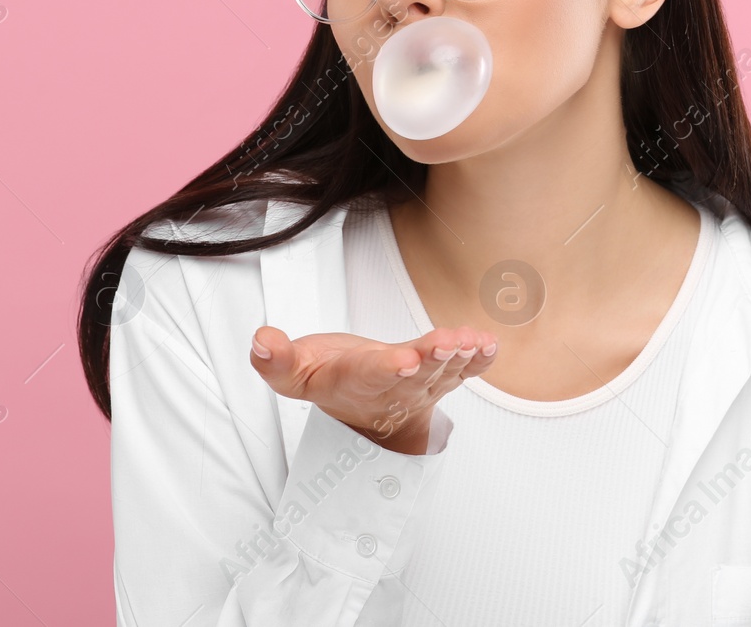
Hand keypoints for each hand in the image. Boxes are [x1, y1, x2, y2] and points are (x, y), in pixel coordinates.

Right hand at [248, 324, 496, 453]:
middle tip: (448, 344)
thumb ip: (277, 361)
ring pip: (443, 374)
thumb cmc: (331, 379)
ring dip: (459, 357)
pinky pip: (465, 373)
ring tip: (470, 341)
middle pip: (416, 376)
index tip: (404, 360)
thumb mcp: (295, 373)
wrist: (364, 410)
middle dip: (433, 358)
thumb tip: (260, 340)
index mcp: (357, 383)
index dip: (389, 369)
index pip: (372, 376)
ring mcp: (422, 386)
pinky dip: (479, 361)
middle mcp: (394, 388)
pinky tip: (489, 346)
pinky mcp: (442, 378)